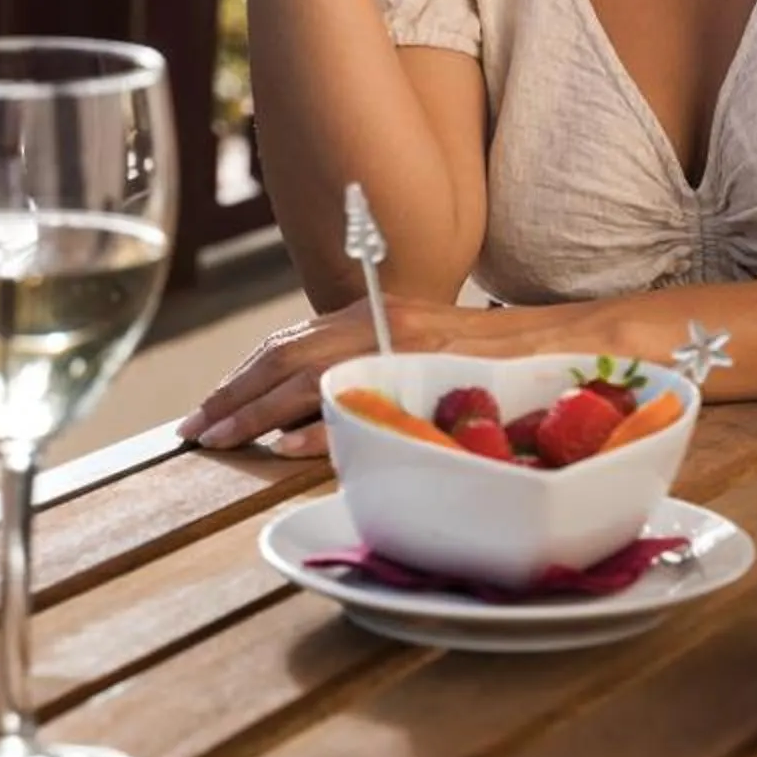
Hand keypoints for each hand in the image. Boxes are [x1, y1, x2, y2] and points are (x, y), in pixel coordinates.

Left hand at [176, 294, 471, 454]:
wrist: (564, 343)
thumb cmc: (497, 356)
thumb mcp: (423, 347)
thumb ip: (374, 361)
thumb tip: (318, 407)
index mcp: (376, 309)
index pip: (292, 340)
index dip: (245, 374)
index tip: (211, 405)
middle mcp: (382, 319)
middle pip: (287, 355)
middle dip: (233, 393)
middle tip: (193, 430)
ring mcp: (401, 344)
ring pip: (308, 375)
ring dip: (255, 411)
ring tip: (218, 440)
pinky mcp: (424, 372)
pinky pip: (357, 400)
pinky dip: (315, 426)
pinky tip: (282, 446)